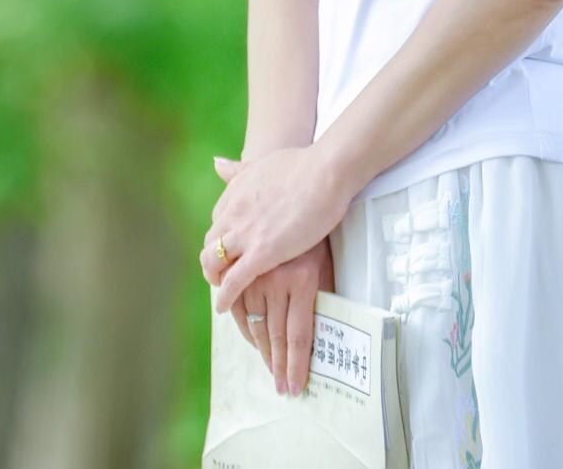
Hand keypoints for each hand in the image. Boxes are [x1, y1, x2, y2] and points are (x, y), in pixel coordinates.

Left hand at [202, 145, 352, 323]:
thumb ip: (239, 168)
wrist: (323, 171)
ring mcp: (246, 233)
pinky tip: (223, 307)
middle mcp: (233, 213)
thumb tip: (217, 163)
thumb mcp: (261, 163)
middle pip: (211, 243)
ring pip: (214, 262)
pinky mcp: (263, 253)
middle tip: (222, 275)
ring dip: (214, 279)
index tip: (230, 250)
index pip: (217, 222)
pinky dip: (225, 295)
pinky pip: (234, 280)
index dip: (221, 239)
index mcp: (234, 192)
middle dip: (212, 261)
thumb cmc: (303, 165)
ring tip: (221, 293)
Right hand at [224, 229, 333, 395]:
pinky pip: (236, 294)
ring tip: (266, 365)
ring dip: (258, 345)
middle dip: (276, 363)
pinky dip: (239, 315)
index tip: (292, 387)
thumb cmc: (322, 222)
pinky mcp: (242, 254)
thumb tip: (317, 331)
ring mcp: (257, 266)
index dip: (294, 365)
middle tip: (279, 386)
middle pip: (274, 332)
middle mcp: (277, 277)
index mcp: (303, 281)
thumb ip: (319, 292)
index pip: (297, 336)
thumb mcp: (326, 261)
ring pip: (252, 317)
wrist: (309, 177)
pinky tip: (246, 330)